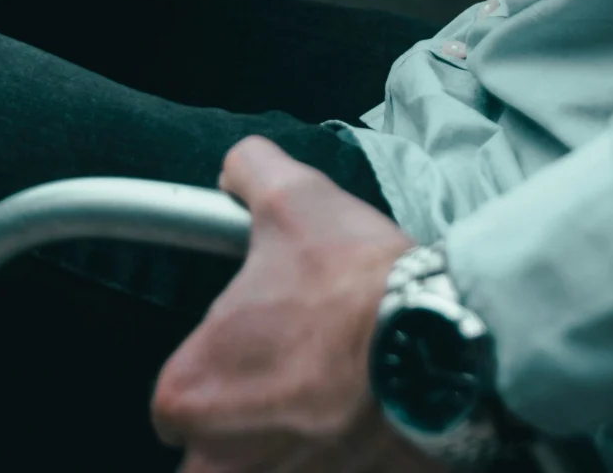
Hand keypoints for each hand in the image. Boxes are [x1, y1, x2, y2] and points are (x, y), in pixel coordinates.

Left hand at [151, 137, 419, 472]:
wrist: (439, 341)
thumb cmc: (354, 283)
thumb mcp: (291, 197)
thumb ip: (248, 172)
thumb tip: (238, 170)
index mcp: (192, 393)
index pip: (173, 402)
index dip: (211, 370)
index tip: (247, 349)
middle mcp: (222, 461)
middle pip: (209, 460)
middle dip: (241, 432)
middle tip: (285, 389)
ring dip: (285, 451)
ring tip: (325, 413)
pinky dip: (335, 464)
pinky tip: (359, 430)